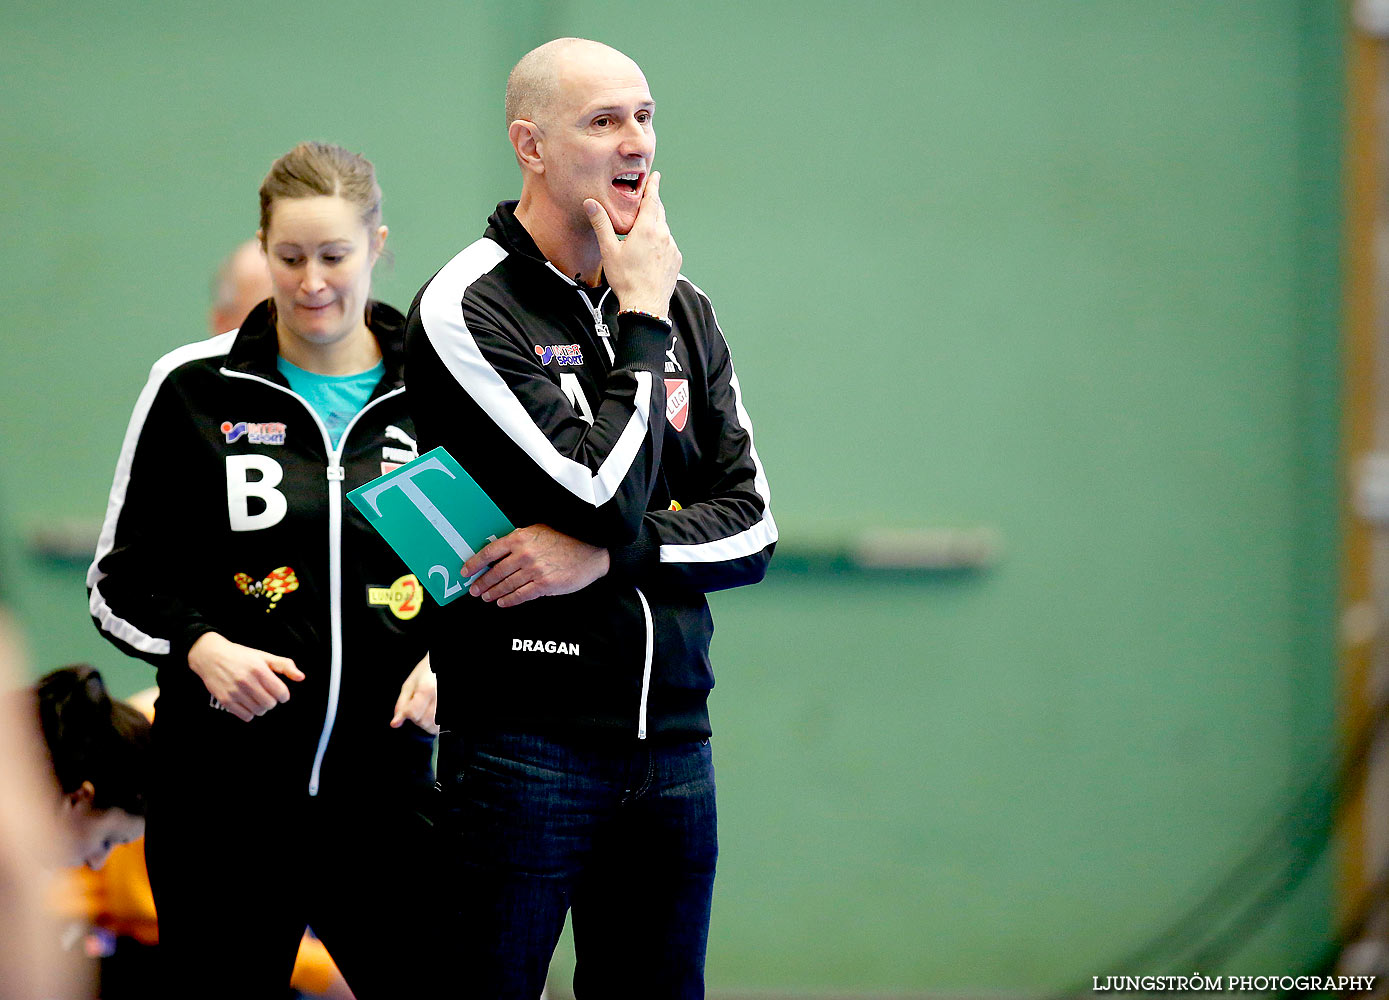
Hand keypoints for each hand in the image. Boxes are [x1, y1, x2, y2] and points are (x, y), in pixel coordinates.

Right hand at [187, 632, 303, 722]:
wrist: (211, 656)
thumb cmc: (241, 656)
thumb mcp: (264, 656)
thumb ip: (285, 665)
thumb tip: (301, 677)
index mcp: (259, 669)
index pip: (281, 693)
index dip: (283, 695)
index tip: (279, 692)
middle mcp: (247, 681)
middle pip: (270, 704)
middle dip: (272, 701)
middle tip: (266, 694)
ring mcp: (234, 691)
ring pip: (259, 711)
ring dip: (261, 707)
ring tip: (256, 698)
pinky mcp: (225, 700)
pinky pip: (245, 716)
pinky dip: (249, 713)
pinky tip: (247, 703)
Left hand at [390, 656, 438, 733]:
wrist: (440, 667)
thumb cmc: (427, 672)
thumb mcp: (409, 684)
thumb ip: (401, 704)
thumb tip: (395, 724)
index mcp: (427, 689)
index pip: (413, 713)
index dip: (406, 714)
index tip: (405, 710)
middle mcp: (439, 698)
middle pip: (423, 721)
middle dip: (416, 719)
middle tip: (417, 708)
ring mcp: (445, 705)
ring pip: (433, 727)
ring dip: (426, 724)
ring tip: (426, 711)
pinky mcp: (449, 711)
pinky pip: (440, 726)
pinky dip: (435, 725)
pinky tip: (433, 716)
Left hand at [462, 524, 610, 607]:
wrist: (591, 552)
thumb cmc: (566, 541)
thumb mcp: (540, 531)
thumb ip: (520, 540)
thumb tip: (499, 553)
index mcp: (521, 538)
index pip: (490, 551)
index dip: (475, 563)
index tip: (466, 571)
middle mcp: (525, 554)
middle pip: (495, 571)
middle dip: (482, 582)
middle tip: (474, 589)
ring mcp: (534, 570)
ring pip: (506, 585)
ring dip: (493, 592)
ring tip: (485, 597)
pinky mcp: (544, 585)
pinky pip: (521, 595)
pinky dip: (509, 600)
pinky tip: (502, 602)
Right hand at [584, 171, 680, 317]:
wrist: (646, 306)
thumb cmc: (627, 280)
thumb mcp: (609, 250)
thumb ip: (601, 224)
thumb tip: (591, 204)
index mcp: (648, 228)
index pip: (652, 200)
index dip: (653, 186)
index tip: (656, 177)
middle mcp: (664, 235)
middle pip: (659, 212)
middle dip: (653, 204)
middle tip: (647, 198)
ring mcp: (672, 248)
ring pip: (663, 229)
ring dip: (654, 225)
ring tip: (642, 230)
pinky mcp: (676, 260)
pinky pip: (668, 244)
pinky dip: (659, 241)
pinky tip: (649, 251)